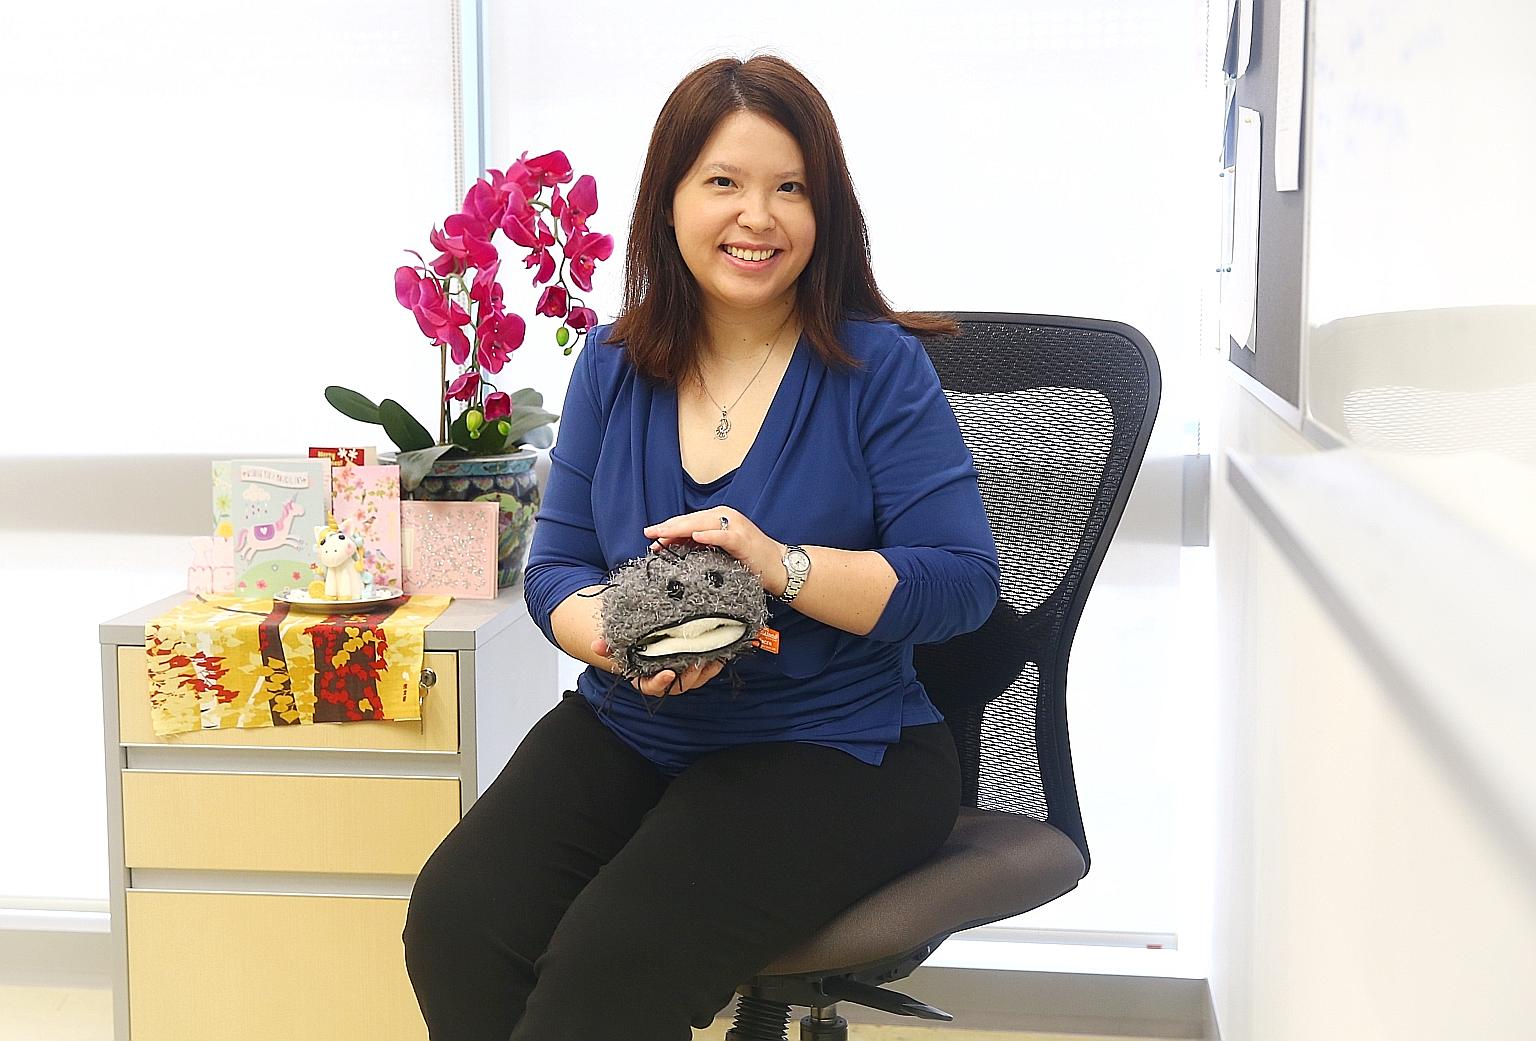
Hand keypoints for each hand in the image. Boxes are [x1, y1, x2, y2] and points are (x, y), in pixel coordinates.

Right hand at [590, 636, 724, 696]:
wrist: (647, 641)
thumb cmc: (634, 647)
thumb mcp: (620, 646)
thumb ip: (609, 647)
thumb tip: (596, 645)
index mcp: (646, 679)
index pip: (652, 687)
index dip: (660, 683)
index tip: (667, 674)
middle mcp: (666, 680)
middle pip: (679, 684)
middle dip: (689, 675)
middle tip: (696, 662)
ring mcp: (683, 675)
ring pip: (696, 679)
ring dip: (706, 670)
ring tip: (712, 655)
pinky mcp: (697, 667)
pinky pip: (709, 670)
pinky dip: (717, 662)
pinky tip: (723, 652)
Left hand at [642, 506, 785, 597]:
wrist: (778, 566)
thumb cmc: (750, 559)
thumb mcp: (721, 550)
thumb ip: (702, 544)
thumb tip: (676, 547)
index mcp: (719, 518)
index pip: (688, 521)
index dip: (668, 529)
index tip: (651, 537)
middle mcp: (725, 517)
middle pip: (690, 520)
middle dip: (668, 528)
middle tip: (649, 534)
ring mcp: (735, 526)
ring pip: (701, 524)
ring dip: (680, 529)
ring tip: (663, 534)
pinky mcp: (743, 539)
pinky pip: (722, 535)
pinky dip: (708, 535)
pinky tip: (695, 537)